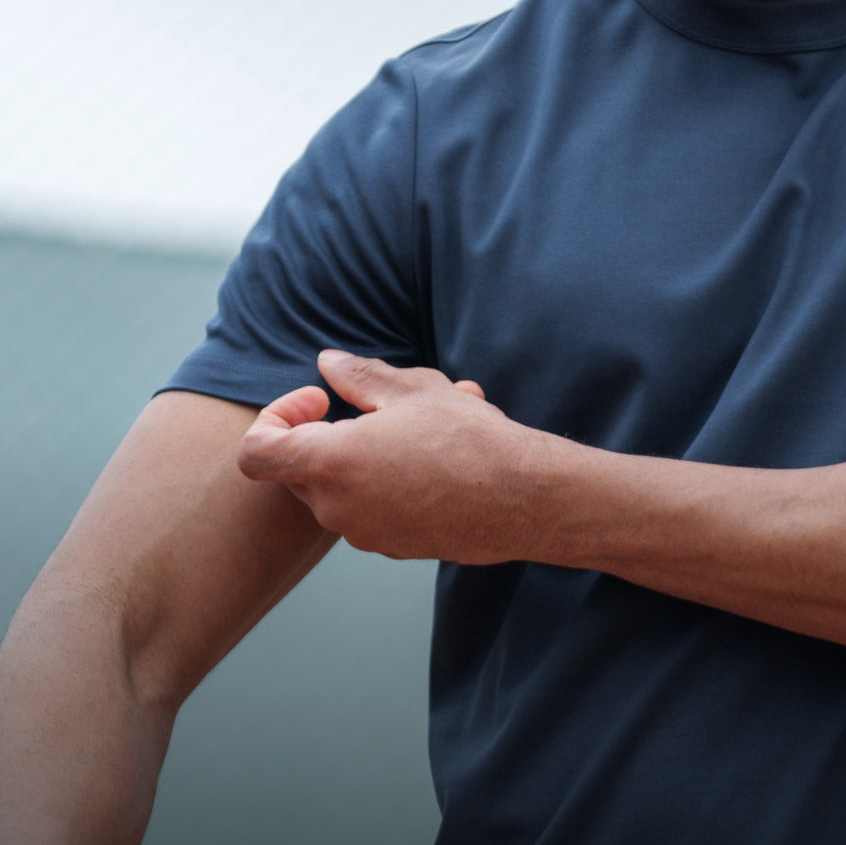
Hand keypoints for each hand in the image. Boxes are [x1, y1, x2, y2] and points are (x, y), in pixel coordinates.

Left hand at [237, 350, 566, 562]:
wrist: (522, 499)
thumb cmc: (469, 441)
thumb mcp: (413, 390)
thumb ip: (358, 375)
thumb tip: (327, 363)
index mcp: (330, 463)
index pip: (256, 451)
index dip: (277, 417)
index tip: (321, 402)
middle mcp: (338, 507)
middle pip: (300, 469)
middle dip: (332, 434)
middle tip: (383, 409)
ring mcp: (365, 533)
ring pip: (344, 487)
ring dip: (371, 454)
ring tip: (428, 425)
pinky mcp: (394, 547)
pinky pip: (374, 509)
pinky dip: (391, 482)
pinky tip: (441, 458)